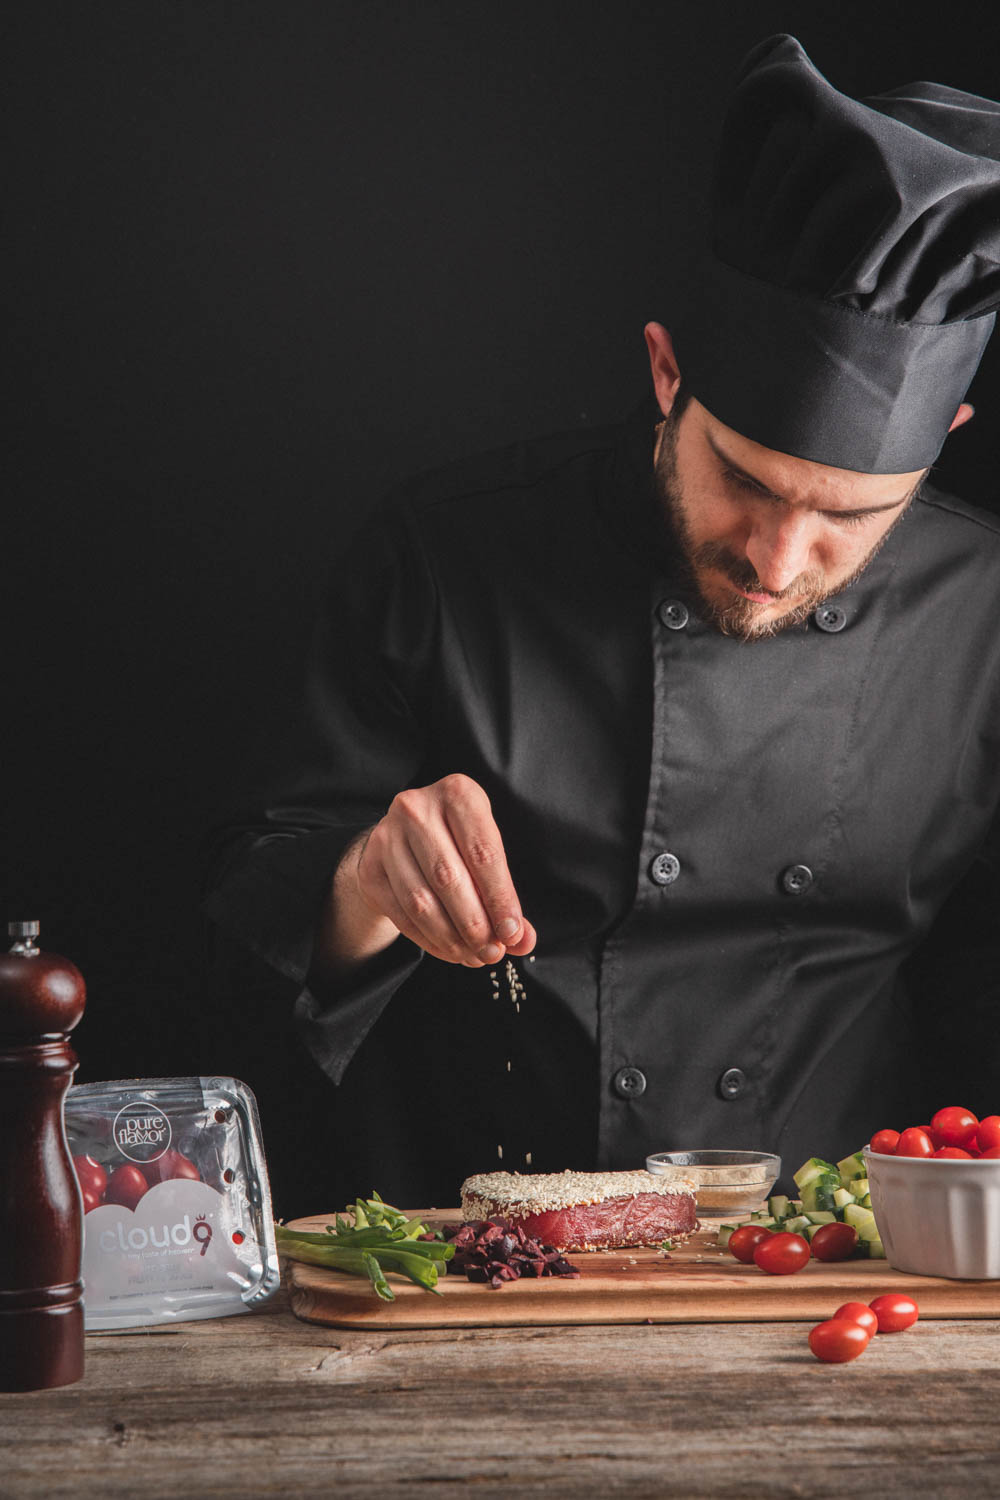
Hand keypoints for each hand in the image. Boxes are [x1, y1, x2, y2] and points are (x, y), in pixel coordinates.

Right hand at [354, 774, 535, 966]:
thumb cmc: (458, 842)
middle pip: (449, 878)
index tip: (512, 933)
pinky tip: (451, 951)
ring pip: (421, 901)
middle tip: (493, 952)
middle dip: (475, 924)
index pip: (482, 853)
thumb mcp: (487, 854)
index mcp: (457, 794)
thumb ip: (505, 896)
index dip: (500, 898)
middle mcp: (417, 808)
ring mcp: (386, 836)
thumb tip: (522, 940)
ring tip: (474, 956)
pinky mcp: (370, 868)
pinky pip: (401, 914)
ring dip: (452, 938)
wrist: (404, 837)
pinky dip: (430, 941)